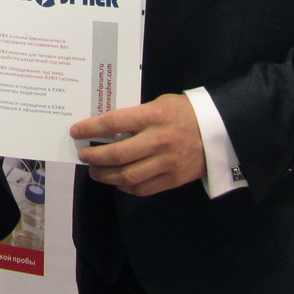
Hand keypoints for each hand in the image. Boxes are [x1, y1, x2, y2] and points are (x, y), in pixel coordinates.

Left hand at [70, 93, 205, 195]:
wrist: (218, 131)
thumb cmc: (183, 112)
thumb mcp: (158, 104)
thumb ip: (135, 115)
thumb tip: (105, 127)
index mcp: (153, 116)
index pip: (113, 123)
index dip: (90, 129)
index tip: (76, 132)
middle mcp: (158, 140)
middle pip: (117, 154)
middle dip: (94, 156)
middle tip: (83, 155)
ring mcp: (166, 162)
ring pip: (127, 176)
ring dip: (105, 175)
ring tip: (95, 171)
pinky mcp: (173, 179)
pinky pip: (142, 188)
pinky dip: (125, 187)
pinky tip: (117, 181)